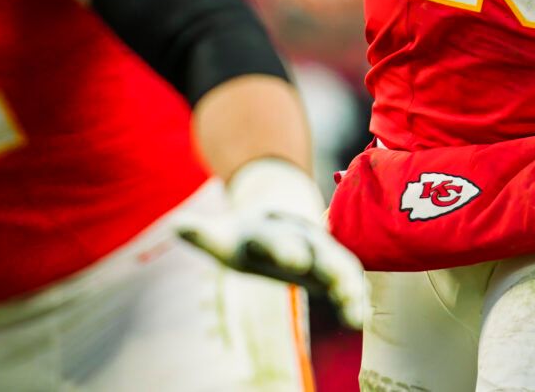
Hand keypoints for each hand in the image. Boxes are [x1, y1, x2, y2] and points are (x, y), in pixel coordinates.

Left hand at [176, 158, 369, 328]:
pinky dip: (356, 299)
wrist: (280, 214)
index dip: (285, 249)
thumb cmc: (246, 237)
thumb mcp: (224, 237)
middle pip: (318, 251)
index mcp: (272, 232)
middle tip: (341, 287)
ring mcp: (322, 253)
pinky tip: (358, 320)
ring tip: (355, 313)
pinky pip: (350, 282)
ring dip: (350, 287)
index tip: (293, 262)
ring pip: (342, 266)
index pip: (278, 239)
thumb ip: (204, 235)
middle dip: (328, 266)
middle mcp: (303, 239)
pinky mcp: (334, 271)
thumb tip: (176, 226)